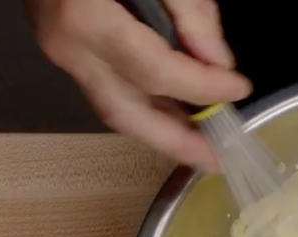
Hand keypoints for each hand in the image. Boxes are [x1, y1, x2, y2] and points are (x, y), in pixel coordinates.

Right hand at [25, 0, 251, 170]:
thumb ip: (189, 11)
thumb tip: (217, 61)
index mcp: (86, 18)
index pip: (157, 72)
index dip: (203, 87)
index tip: (238, 88)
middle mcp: (67, 44)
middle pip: (126, 113)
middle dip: (175, 143)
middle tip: (216, 161)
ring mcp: (59, 49)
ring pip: (113, 107)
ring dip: (160, 129)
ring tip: (201, 145)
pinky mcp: (62, 45)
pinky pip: (107, 87)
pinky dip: (143, 103)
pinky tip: (174, 109)